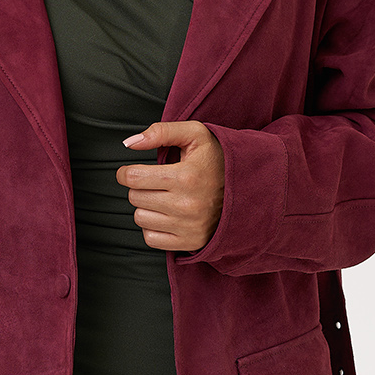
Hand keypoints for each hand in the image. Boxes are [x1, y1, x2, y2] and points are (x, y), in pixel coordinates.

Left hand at [117, 121, 224, 251]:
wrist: (248, 187)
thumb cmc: (217, 158)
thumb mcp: (195, 134)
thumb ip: (161, 132)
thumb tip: (130, 143)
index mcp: (186, 176)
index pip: (133, 178)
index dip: (126, 173)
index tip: (130, 172)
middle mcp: (187, 205)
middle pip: (135, 197)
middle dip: (140, 188)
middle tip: (156, 183)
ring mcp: (189, 226)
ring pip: (140, 218)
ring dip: (147, 207)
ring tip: (165, 198)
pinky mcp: (191, 242)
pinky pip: (150, 238)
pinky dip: (154, 227)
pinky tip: (168, 215)